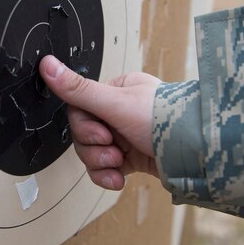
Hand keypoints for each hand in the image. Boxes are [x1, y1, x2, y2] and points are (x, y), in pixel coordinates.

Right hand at [39, 55, 160, 189]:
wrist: (197, 153)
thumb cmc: (164, 120)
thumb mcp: (117, 103)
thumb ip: (79, 89)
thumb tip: (46, 64)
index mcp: (117, 91)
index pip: (80, 108)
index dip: (84, 126)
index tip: (101, 133)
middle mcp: (120, 112)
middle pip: (84, 134)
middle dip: (94, 148)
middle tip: (113, 150)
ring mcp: (126, 136)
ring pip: (93, 153)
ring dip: (101, 163)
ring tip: (118, 164)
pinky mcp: (133, 158)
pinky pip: (107, 169)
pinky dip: (109, 176)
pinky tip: (119, 180)